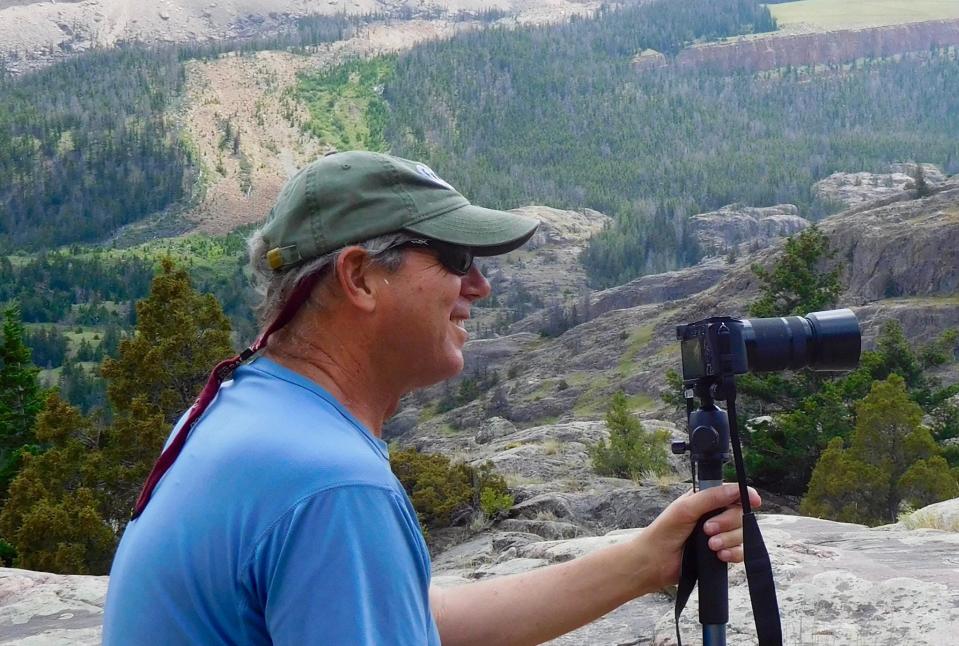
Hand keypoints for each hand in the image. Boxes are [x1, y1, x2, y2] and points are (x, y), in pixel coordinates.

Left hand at [633, 484, 760, 592]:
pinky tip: (720, 556)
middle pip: (740, 515)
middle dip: (727, 523)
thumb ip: (711, 497)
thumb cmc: (664, 531)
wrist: (655, 562)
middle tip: (708, 529)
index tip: (755, 501)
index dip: (745, 496)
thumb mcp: (686, 508)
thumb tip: (736, 489)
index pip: (732, 493)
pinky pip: (740, 553)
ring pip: (742, 534)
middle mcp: (714, 515)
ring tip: (710, 545)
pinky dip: (733, 554)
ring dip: (728, 540)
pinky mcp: (720, 554)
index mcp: (705, 500)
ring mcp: (719, 535)